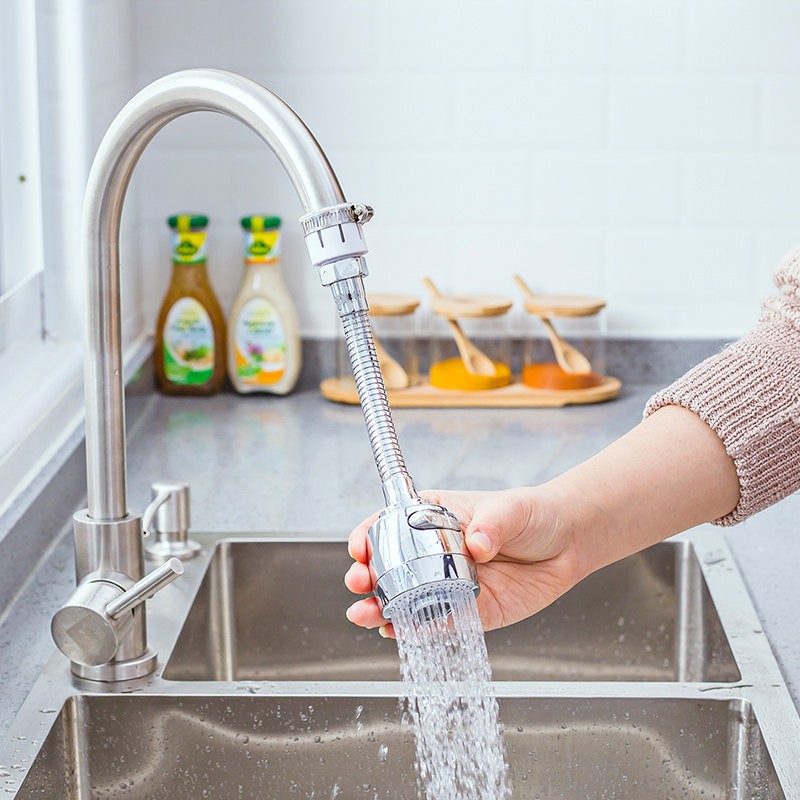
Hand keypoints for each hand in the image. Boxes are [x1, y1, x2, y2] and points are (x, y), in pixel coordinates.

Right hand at [344, 486, 587, 637]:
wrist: (569, 543)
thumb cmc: (534, 513)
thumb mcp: (511, 509)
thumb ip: (493, 524)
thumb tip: (478, 544)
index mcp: (434, 516)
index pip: (389, 524)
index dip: (369, 535)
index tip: (360, 547)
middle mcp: (434, 552)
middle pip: (389, 565)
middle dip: (367, 576)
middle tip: (359, 582)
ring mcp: (448, 583)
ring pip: (405, 598)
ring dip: (381, 607)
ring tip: (364, 614)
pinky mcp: (469, 610)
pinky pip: (438, 622)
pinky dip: (415, 629)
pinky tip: (396, 632)